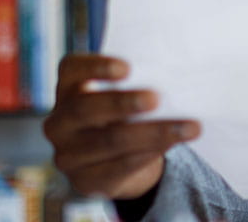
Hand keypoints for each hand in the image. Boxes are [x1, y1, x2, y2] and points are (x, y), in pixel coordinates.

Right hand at [42, 54, 201, 198]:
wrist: (116, 161)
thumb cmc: (123, 115)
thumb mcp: (122, 95)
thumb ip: (136, 85)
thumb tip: (176, 78)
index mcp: (67, 89)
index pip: (71, 70)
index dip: (96, 66)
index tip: (128, 67)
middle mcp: (59, 122)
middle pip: (87, 108)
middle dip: (123, 103)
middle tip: (156, 98)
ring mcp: (68, 155)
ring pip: (110, 141)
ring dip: (153, 133)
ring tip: (188, 127)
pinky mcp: (85, 181)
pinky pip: (119, 167)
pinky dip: (148, 154)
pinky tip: (170, 145)